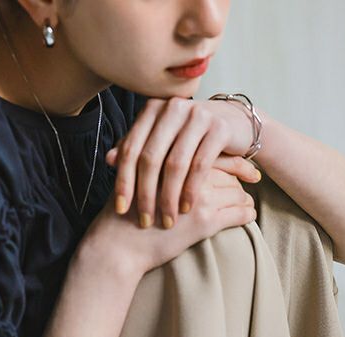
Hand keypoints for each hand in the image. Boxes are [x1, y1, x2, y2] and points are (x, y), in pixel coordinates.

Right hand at [80, 158, 256, 277]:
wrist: (118, 245)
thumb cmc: (125, 215)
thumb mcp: (138, 179)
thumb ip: (157, 164)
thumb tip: (175, 160)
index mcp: (174, 159)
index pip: (212, 151)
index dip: (232, 156)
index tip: (244, 162)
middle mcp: (189, 173)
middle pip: (228, 170)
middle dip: (243, 175)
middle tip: (254, 178)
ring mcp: (199, 197)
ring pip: (236, 191)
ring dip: (245, 198)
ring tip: (247, 203)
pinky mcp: (204, 222)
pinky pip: (238, 213)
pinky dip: (247, 214)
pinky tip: (249, 215)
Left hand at [104, 96, 261, 229]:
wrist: (236, 124)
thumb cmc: (192, 138)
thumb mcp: (162, 141)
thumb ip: (137, 148)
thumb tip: (108, 160)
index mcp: (153, 109)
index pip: (131, 148)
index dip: (124, 180)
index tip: (121, 209)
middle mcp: (173, 108)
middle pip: (150, 158)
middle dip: (146, 194)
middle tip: (144, 221)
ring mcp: (198, 116)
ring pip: (175, 164)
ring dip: (169, 197)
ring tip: (166, 221)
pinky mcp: (219, 129)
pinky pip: (200, 165)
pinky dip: (191, 190)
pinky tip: (186, 208)